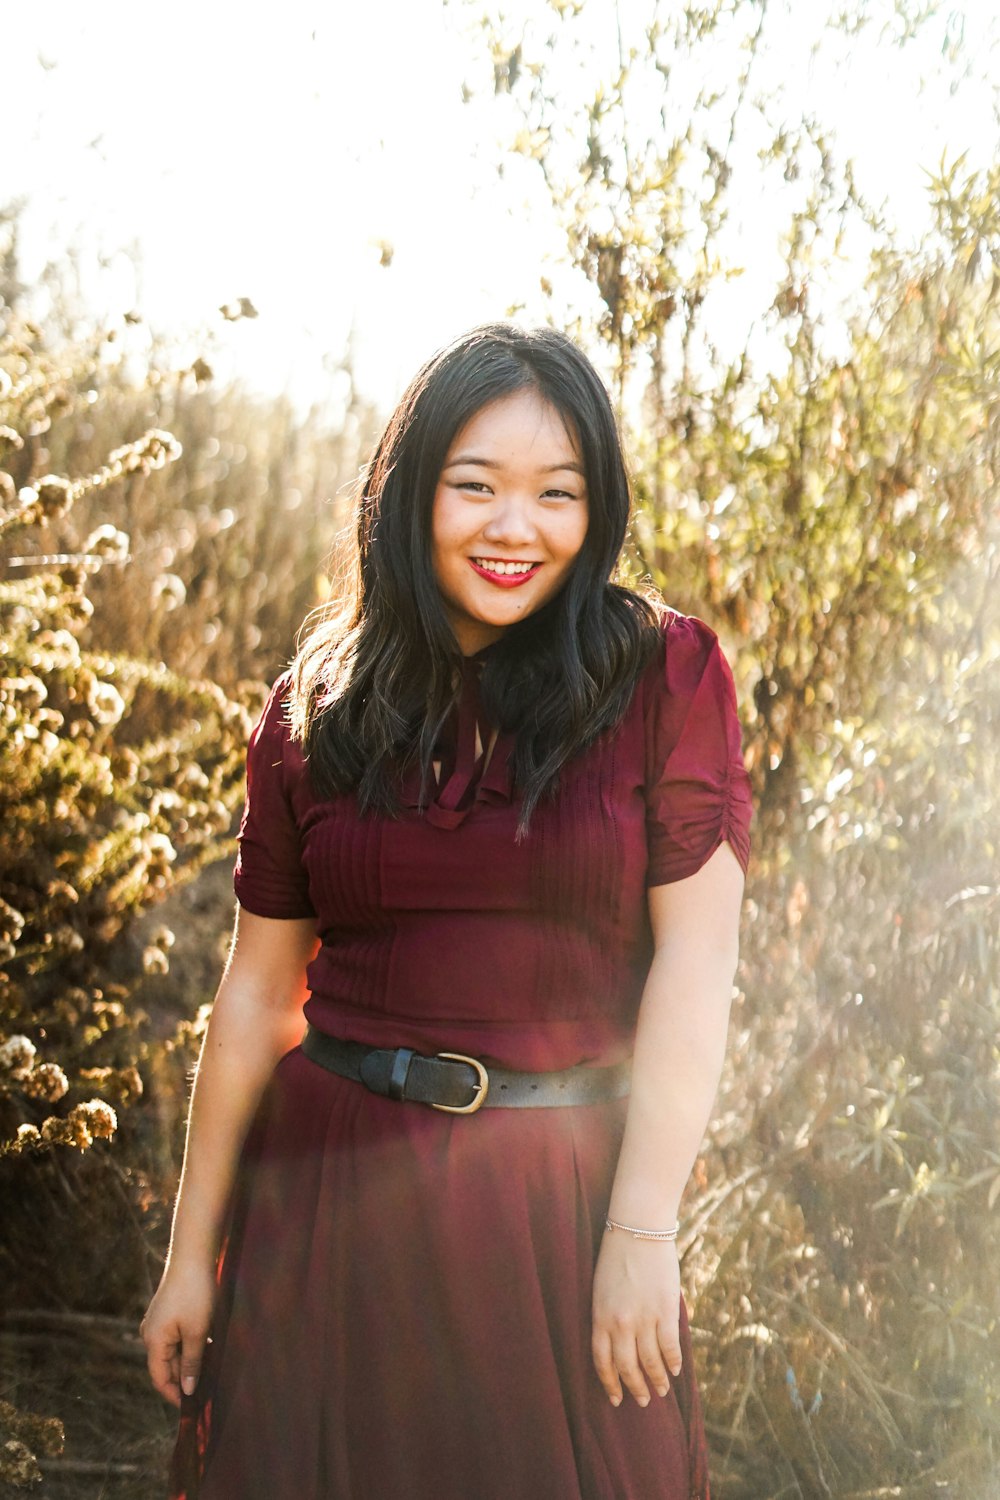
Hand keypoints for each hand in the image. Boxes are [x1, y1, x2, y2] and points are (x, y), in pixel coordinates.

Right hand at [141, 1260, 216, 1406]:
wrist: (193, 1256)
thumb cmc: (195, 1294)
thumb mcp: (197, 1332)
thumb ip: (192, 1363)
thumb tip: (188, 1390)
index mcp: (154, 1341)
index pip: (160, 1379)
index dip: (175, 1395)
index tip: (193, 1407)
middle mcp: (152, 1333)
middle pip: (168, 1366)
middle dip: (186, 1378)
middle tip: (209, 1390)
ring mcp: (159, 1322)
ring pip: (175, 1351)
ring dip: (192, 1361)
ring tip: (213, 1370)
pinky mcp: (169, 1312)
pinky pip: (179, 1337)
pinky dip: (193, 1345)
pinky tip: (211, 1347)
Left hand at [591, 1228, 681, 1406]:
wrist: (638, 1229)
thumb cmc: (617, 1256)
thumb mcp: (602, 1289)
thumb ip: (609, 1317)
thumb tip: (621, 1345)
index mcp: (599, 1317)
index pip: (602, 1362)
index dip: (610, 1384)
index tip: (616, 1399)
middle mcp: (620, 1323)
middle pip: (627, 1367)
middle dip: (636, 1388)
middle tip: (643, 1401)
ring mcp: (643, 1318)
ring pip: (650, 1362)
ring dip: (657, 1380)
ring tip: (662, 1390)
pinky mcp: (665, 1311)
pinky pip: (669, 1346)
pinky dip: (673, 1362)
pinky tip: (675, 1370)